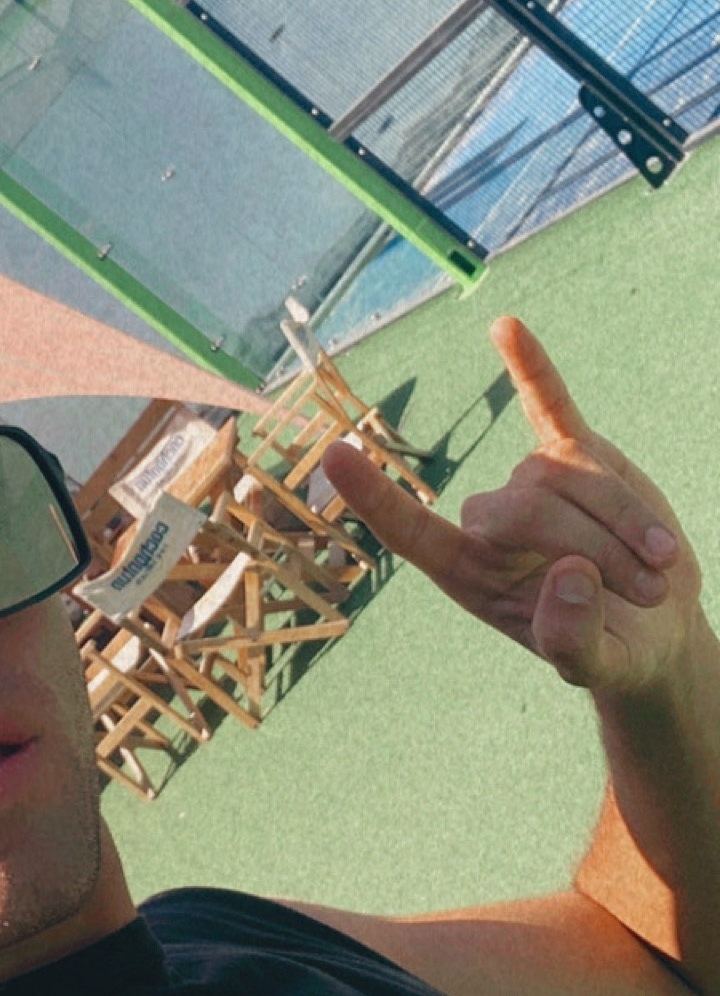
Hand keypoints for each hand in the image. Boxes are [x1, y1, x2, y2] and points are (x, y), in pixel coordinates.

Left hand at [321, 317, 701, 697]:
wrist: (655, 625)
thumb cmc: (607, 648)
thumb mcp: (594, 667)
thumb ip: (574, 638)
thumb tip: (570, 574)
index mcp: (469, 573)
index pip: (412, 533)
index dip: (377, 497)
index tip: (335, 455)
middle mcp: (490, 522)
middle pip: (527, 507)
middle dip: (596, 549)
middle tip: (648, 594)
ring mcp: (532, 480)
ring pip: (568, 477)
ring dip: (624, 523)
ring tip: (659, 572)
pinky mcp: (576, 452)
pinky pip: (548, 404)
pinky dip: (530, 368)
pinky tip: (505, 328)